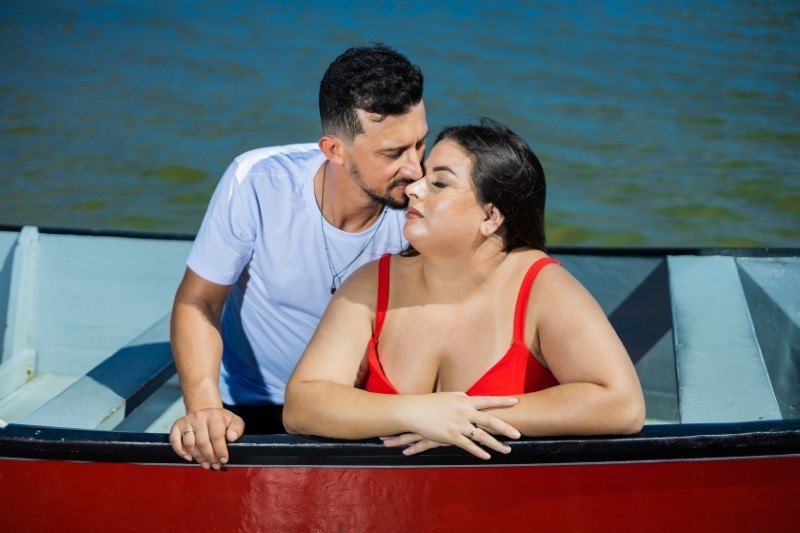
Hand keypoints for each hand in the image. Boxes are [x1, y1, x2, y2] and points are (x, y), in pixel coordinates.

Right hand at [169, 408, 244, 469]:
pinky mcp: (177, 425)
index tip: (223, 460)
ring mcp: (187, 421)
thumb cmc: (221, 421)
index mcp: (214, 416)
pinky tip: (189, 458)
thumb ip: (237, 428)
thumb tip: (232, 438)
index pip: (216, 435)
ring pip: (189, 444)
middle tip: (214, 465)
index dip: (220, 450)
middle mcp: (199, 417)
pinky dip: (180, 451)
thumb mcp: (234, 421)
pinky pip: (174, 440)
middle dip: (210, 457)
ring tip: (205, 464)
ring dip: (198, 457)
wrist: (205, 412)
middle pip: (202, 442)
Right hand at [392, 393, 521, 459]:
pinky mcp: (451, 437)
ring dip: (495, 444)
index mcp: (465, 400)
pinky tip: (487, 456)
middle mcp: (465, 412)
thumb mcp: (449, 395)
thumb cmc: (431, 402)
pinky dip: (479, 452)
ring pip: (482, 437)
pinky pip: (468, 446)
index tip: (515, 401)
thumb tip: (470, 396)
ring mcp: (459, 425)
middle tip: (518, 434)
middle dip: (505, 428)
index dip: (502, 401)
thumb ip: (462, 396)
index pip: (488, 400)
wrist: (415, 411)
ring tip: (507, 449)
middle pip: (490, 421)